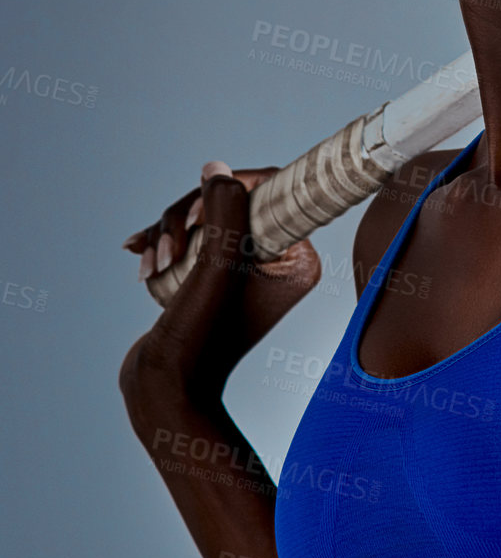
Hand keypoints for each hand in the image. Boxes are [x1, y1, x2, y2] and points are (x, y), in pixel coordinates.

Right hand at [119, 163, 320, 419]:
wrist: (166, 388)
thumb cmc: (198, 335)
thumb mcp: (214, 266)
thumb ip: (224, 211)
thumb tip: (218, 169)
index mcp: (297, 257)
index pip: (273, 192)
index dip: (229, 191)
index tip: (196, 216)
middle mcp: (279, 259)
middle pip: (233, 201)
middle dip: (188, 218)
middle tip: (168, 251)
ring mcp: (246, 267)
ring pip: (204, 217)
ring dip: (170, 234)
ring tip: (153, 266)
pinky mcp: (215, 274)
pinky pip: (192, 238)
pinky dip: (164, 245)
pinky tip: (144, 263)